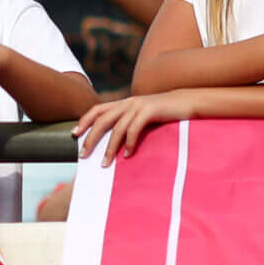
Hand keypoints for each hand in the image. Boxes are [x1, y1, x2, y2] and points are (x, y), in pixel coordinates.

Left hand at [73, 91, 192, 164]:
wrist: (188, 101)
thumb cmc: (167, 112)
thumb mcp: (144, 115)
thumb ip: (130, 122)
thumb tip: (117, 141)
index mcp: (124, 102)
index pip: (97, 109)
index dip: (84, 121)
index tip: (74, 134)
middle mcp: (128, 102)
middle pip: (102, 120)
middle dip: (90, 138)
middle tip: (83, 155)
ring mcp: (139, 105)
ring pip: (117, 128)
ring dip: (109, 148)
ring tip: (105, 163)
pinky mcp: (150, 110)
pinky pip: (134, 129)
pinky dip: (129, 143)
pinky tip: (127, 155)